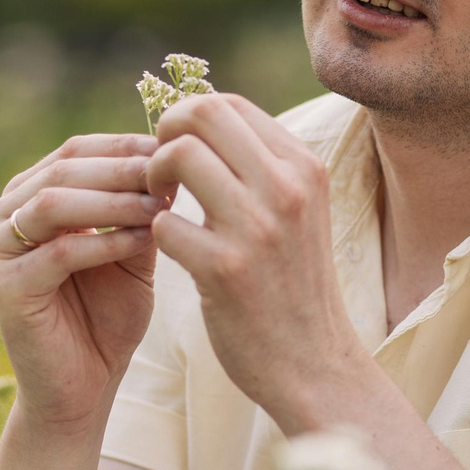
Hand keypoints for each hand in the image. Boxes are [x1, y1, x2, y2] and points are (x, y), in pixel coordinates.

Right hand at [0, 135, 168, 431]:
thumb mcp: (129, 251)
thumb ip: (138, 207)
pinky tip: (143, 240)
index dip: (124, 146)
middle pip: (63, 169)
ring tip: (161, 205)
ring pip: (55, 203)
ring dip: (114, 200)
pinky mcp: (3, 286)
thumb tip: (172, 156)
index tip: (176, 147)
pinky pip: (60, 251)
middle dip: (123, 169)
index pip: (73, 150)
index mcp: (23, 199)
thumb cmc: (107, 320)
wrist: (82, 392)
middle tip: (171, 172)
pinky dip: (105, 241)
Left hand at [145, 95, 366, 428]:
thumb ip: (262, 168)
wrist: (316, 365)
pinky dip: (155, 233)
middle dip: (165, 134)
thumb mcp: (298, 213)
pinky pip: (164, 223)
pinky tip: (168, 251)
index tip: (176, 150)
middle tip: (158, 171)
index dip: (187, 118)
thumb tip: (203, 121)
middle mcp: (287, 188)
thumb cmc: (294, 286)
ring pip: (180, 157)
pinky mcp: (225, 270)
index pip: (229, 104)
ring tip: (158, 207)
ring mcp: (258, 228)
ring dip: (153, 178)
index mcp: (303, 168)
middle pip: (202, 114)